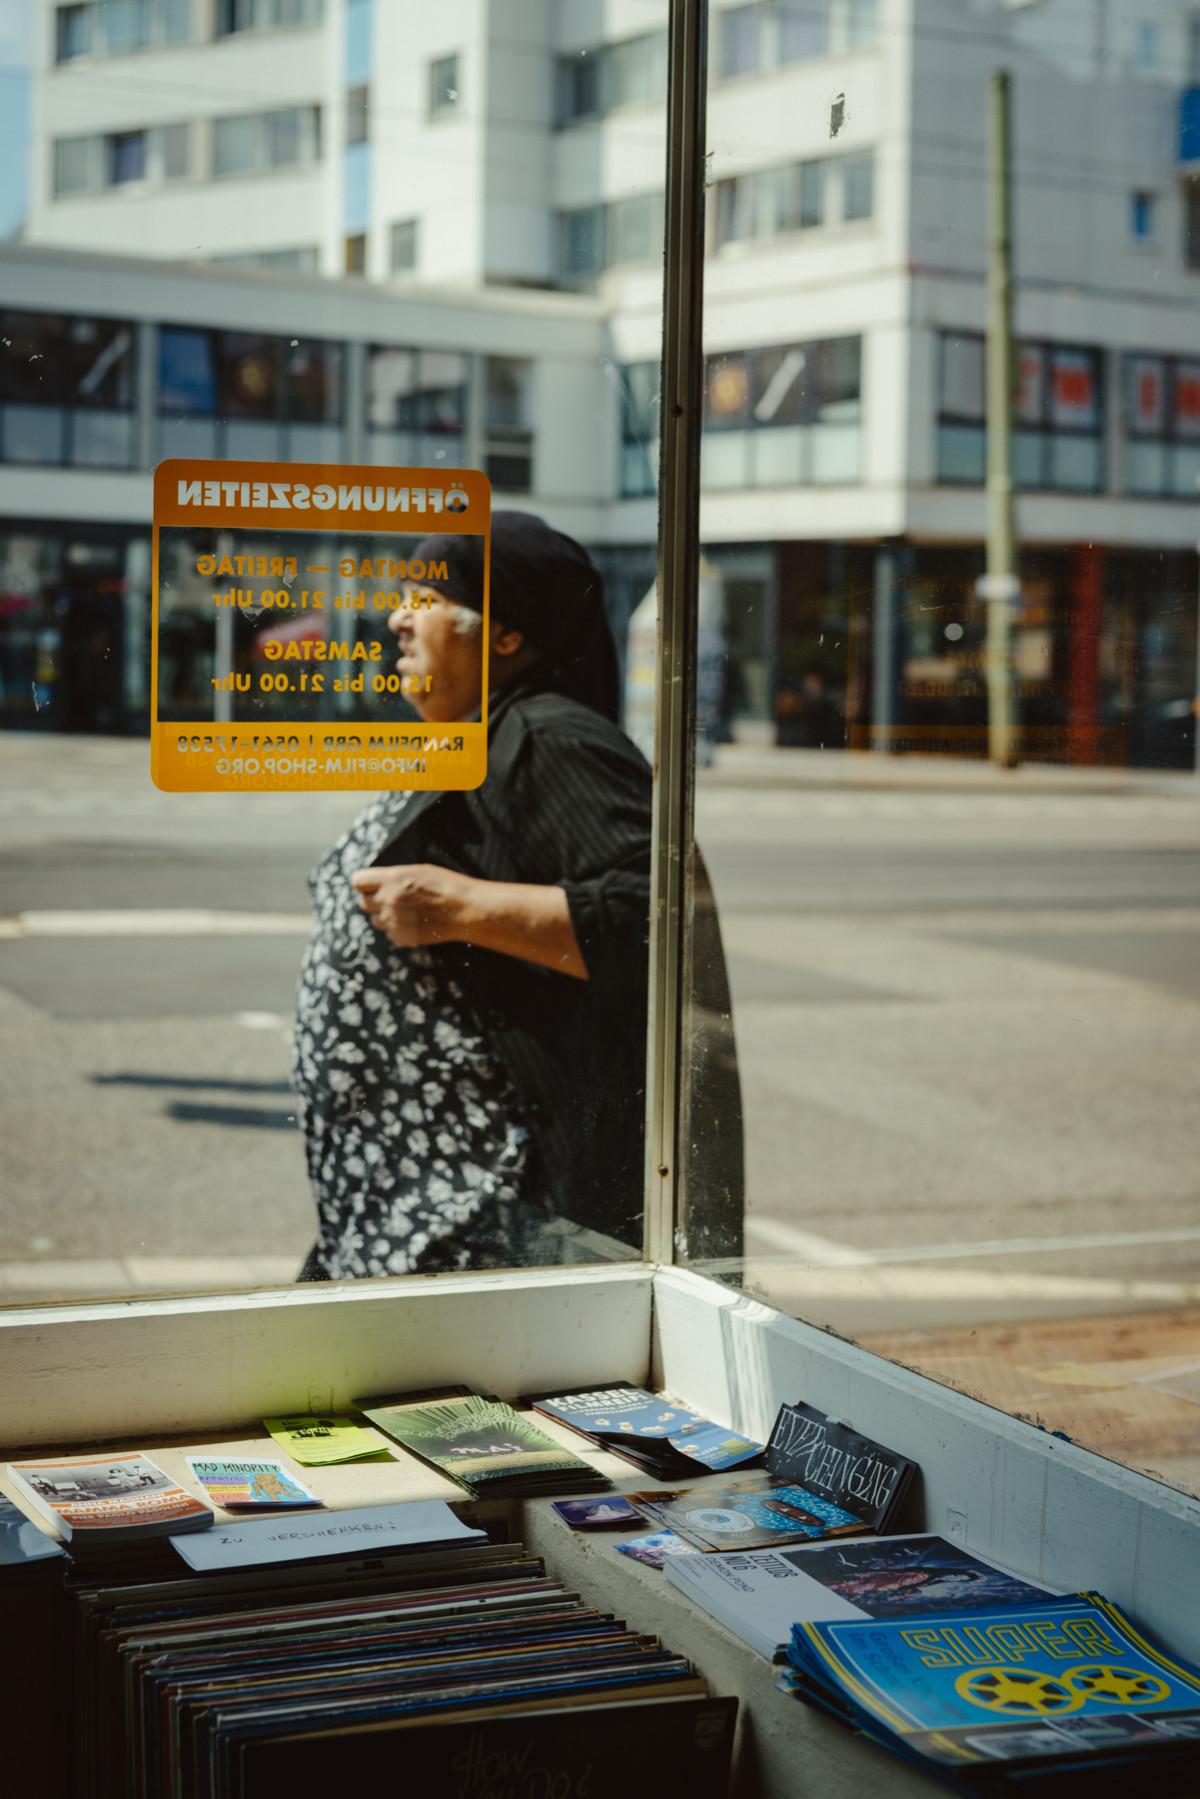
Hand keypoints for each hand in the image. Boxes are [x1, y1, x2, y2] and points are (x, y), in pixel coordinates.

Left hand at [351, 863, 475, 947]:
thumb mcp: (418, 870)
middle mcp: (388, 900)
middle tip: (392, 899)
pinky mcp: (402, 938)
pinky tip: (414, 923)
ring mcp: (394, 921)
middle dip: (374, 900)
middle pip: (363, 903)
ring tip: (406, 911)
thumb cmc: (445, 885)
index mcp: (391, 879)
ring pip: (375, 921)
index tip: (371, 885)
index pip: (358, 881)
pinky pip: (390, 934)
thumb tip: (376, 883)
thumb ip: (393, 877)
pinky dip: (398, 930)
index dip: (365, 883)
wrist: (465, 910)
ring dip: (385, 916)